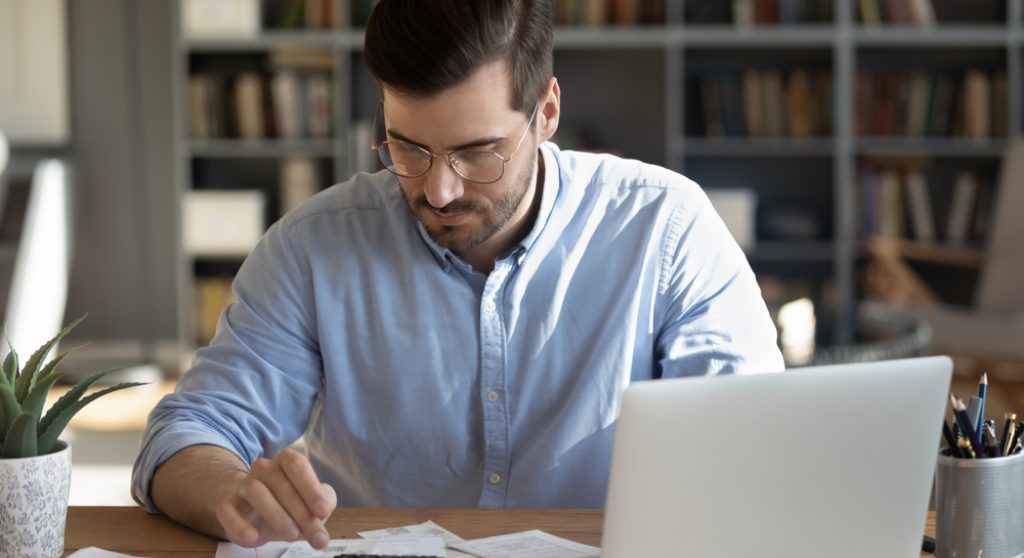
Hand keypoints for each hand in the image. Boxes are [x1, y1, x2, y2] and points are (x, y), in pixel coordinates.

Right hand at [214, 448, 336, 548]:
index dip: (311, 488)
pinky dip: (239, 526)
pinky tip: (253, 538)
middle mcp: (264, 469)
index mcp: (285, 462)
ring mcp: (243, 486)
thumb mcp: (311, 500)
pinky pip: (228, 513)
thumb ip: (324, 500)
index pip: (297, 466)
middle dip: (302, 513)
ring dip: (277, 516)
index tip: (322, 511)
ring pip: (257, 493)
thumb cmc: (287, 502)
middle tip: (316, 535)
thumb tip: (325, 508)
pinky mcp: (227, 506)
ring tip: (293, 535)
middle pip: (282, 486)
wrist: (250, 509)